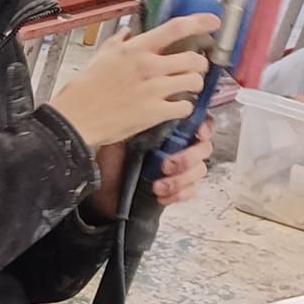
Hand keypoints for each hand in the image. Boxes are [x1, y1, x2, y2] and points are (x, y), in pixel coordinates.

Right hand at [48, 14, 222, 150]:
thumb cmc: (83, 90)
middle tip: (197, 69)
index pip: (175, 28)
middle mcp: (148, 66)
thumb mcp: (99, 58)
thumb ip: (117, 43)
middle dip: (200, 64)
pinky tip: (176, 108)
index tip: (213, 21)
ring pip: (194, 82)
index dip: (200, 22)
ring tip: (187, 90)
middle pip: (193, 59)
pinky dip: (184, 108)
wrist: (76, 119)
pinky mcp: (154, 113)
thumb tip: (126, 34)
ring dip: (195, 86)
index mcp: (135, 49)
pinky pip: (184, 107)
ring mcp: (153, 90)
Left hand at [88, 119, 214, 217]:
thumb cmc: (109, 160)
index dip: (203, 127)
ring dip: (180, 180)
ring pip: (199, 170)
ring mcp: (178, 169)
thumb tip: (158, 109)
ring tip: (157, 186)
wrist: (100, 190)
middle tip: (165, 165)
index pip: (197, 122)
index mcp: (168, 129)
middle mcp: (176, 147)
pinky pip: (190, 191)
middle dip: (188, 158)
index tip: (198, 133)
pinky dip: (178, 194)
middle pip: (203, 148)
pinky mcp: (176, 189)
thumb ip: (141, 120)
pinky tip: (160, 195)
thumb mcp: (121, 135)